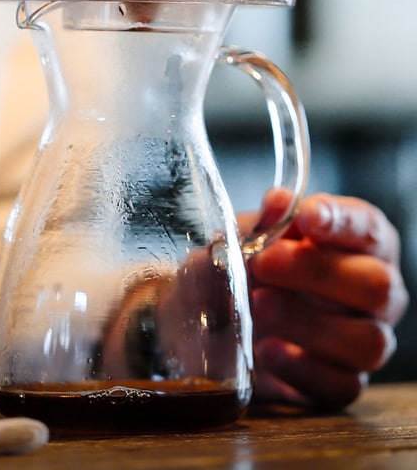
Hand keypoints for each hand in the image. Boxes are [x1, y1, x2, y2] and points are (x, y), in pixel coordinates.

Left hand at [244, 190, 409, 409]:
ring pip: (367, 341)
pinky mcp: (343, 383)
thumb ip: (265, 221)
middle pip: (376, 285)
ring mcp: (366, 340)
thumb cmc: (242, 264)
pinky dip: (302, 368)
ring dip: (308, 322)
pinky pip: (343, 386)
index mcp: (360, 243)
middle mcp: (376, 291)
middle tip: (264, 263)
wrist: (212, 317)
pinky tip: (266, 350)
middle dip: (317, 272)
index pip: (368, 227)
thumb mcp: (244, 235)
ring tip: (259, 306)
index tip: (306, 215)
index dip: (341, 221)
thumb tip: (279, 202)